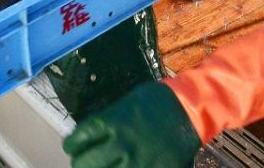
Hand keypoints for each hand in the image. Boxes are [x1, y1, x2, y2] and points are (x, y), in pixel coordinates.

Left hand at [63, 82, 200, 167]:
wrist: (191, 110)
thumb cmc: (159, 101)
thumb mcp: (128, 103)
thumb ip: (109, 121)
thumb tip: (92, 135)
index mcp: (113, 121)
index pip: (78, 139)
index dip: (72, 144)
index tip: (72, 146)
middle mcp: (120, 144)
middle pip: (85, 164)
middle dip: (81, 162)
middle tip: (84, 160)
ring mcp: (136, 162)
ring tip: (100, 166)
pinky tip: (120, 167)